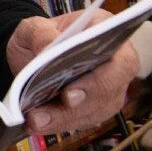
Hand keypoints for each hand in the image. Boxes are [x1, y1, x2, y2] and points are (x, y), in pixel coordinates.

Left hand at [6, 12, 139, 134]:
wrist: (30, 49)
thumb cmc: (40, 34)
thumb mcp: (33, 26)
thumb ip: (40, 33)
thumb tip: (46, 49)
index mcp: (108, 34)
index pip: (121, 61)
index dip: (100, 81)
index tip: (69, 94)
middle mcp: (116, 62)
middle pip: (109, 92)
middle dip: (76, 108)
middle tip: (43, 115)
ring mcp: (109, 87)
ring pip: (97, 111)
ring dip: (63, 120)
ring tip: (34, 121)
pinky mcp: (95, 106)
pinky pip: (83, 120)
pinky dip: (59, 124)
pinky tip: (38, 124)